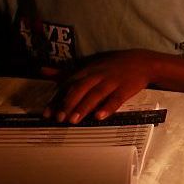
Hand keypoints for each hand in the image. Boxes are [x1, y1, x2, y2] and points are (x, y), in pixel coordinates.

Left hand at [44, 50, 159, 123]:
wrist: (141, 62)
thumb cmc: (111, 66)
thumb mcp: (87, 66)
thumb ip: (64, 72)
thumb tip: (41, 71)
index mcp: (87, 71)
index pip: (69, 85)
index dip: (58, 99)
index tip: (47, 112)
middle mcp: (97, 75)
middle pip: (80, 89)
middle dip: (69, 103)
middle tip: (59, 118)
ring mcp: (112, 82)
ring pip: (95, 94)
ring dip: (84, 107)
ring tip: (74, 121)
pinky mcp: (125, 89)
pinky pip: (116, 99)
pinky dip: (107, 107)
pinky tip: (99, 116)